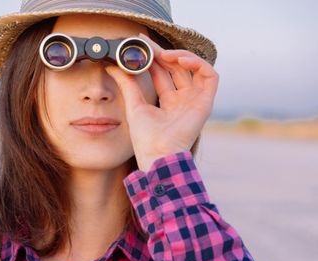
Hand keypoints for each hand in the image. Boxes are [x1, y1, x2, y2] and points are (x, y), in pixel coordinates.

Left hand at [105, 32, 218, 170]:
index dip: (154, 57)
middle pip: (177, 68)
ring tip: (164, 54)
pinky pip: (211, 76)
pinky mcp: (206, 103)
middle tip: (148, 44)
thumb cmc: (146, 138)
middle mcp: (183, 100)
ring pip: (194, 68)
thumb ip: (127, 83)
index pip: (163, 73)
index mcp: (168, 102)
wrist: (157, 155)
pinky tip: (181, 60)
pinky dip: (199, 63)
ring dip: (181, 56)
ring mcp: (195, 101)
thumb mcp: (134, 104)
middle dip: (163, 53)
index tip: (141, 44)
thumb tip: (112, 65)